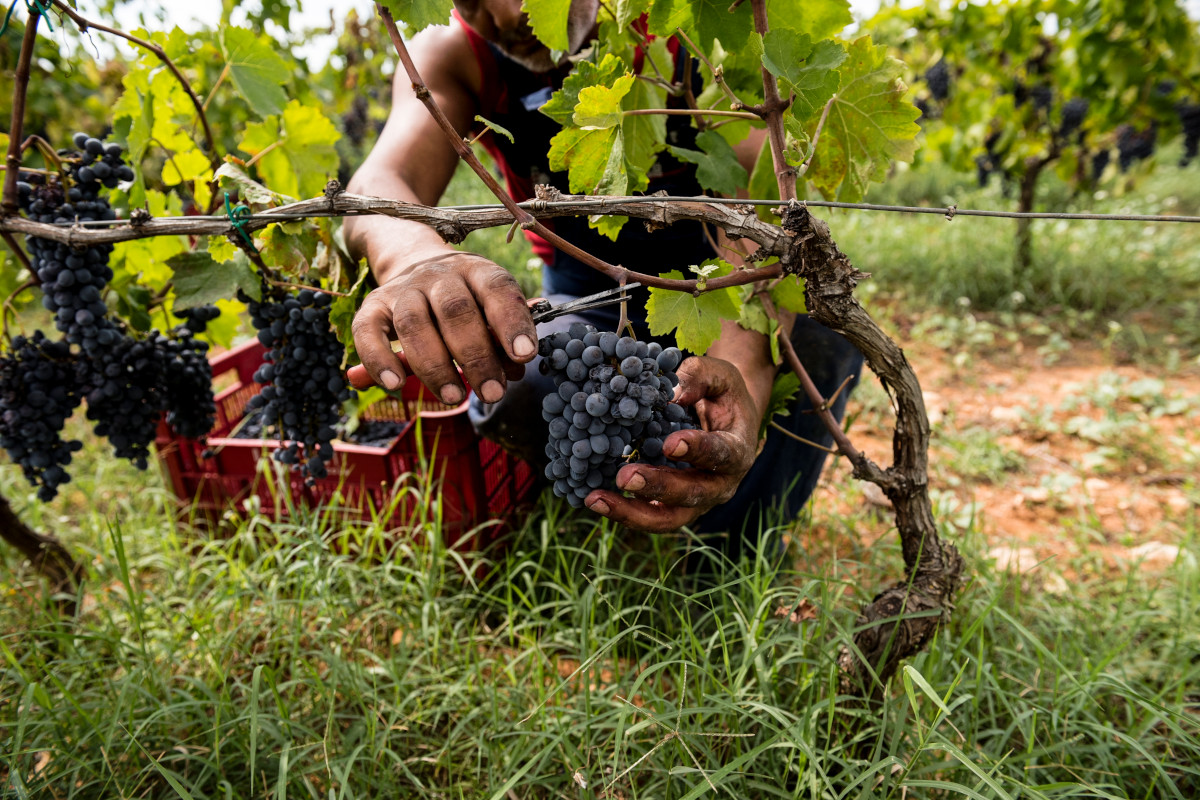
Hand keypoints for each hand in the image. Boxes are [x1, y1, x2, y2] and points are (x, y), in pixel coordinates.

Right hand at [350, 252, 537, 404]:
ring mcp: (404, 289)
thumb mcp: (488, 309)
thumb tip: (511, 372)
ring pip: (413, 323)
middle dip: (476, 356)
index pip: (497, 289)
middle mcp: (439, 275)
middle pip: (456, 310)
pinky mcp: (373, 306)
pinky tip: (395, 384)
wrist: (414, 262)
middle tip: (492, 393)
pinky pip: (367, 331)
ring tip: (454, 397)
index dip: (511, 321)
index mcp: (477, 271)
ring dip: (434, 366)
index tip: (524, 355)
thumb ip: (500, 339)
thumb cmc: (466, 300)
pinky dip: (379, 360)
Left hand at [584, 356, 760, 532]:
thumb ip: (699, 378)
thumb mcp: (719, 376)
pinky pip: (649, 516)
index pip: (721, 454)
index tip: (670, 443)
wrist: (726, 421)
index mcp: (737, 450)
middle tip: (624, 476)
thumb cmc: (722, 395)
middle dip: (657, 487)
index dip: (697, 451)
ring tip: (596, 499)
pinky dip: (622, 511)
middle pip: (691, 494)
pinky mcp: (673, 507)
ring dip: (631, 512)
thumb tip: (672, 393)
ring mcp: (697, 502)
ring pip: (667, 518)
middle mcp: (720, 484)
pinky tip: (594, 499)